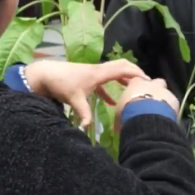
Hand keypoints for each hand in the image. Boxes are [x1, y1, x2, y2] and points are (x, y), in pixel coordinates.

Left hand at [23, 60, 148, 127]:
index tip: (148, 80)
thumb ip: (83, 113)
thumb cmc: (61, 84)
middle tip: (146, 83)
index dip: (136, 73)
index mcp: (99, 73)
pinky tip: (112, 103)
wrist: (46, 74)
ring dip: (124, 79)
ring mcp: (93, 73)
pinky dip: (110, 90)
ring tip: (134, 90)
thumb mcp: (74, 100)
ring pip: (114, 73)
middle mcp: (99, 70)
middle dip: (134, 73)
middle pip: (121, 66)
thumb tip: (86, 128)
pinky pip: (104, 82)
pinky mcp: (88, 78)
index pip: (123, 69)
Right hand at [115, 77, 179, 132]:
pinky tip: (167, 118)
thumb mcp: (119, 114)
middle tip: (151, 102)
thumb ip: (122, 113)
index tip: (136, 96)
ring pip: (166, 92)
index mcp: (136, 83)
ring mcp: (165, 91)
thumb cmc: (128, 114)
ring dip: (163, 100)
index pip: (137, 80)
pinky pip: (173, 104)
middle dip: (155, 90)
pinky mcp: (175, 101)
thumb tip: (119, 123)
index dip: (137, 88)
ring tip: (159, 113)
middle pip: (156, 82)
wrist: (146, 119)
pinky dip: (170, 109)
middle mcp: (152, 83)